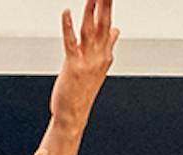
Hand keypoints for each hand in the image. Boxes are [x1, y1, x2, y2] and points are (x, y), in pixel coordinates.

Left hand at [50, 0, 117, 132]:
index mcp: (105, 54)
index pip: (108, 25)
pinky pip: (71, 43)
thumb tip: (116, 30)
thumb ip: (107, 44)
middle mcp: (99, 56)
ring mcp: (87, 61)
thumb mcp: (98, 65)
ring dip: (91, 11)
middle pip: (103, 25)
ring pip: (90, 30)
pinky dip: (68, 26)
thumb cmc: (82, 91)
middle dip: (105, 6)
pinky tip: (66, 12)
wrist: (73, 115)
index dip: (108, 8)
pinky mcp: (74, 66)